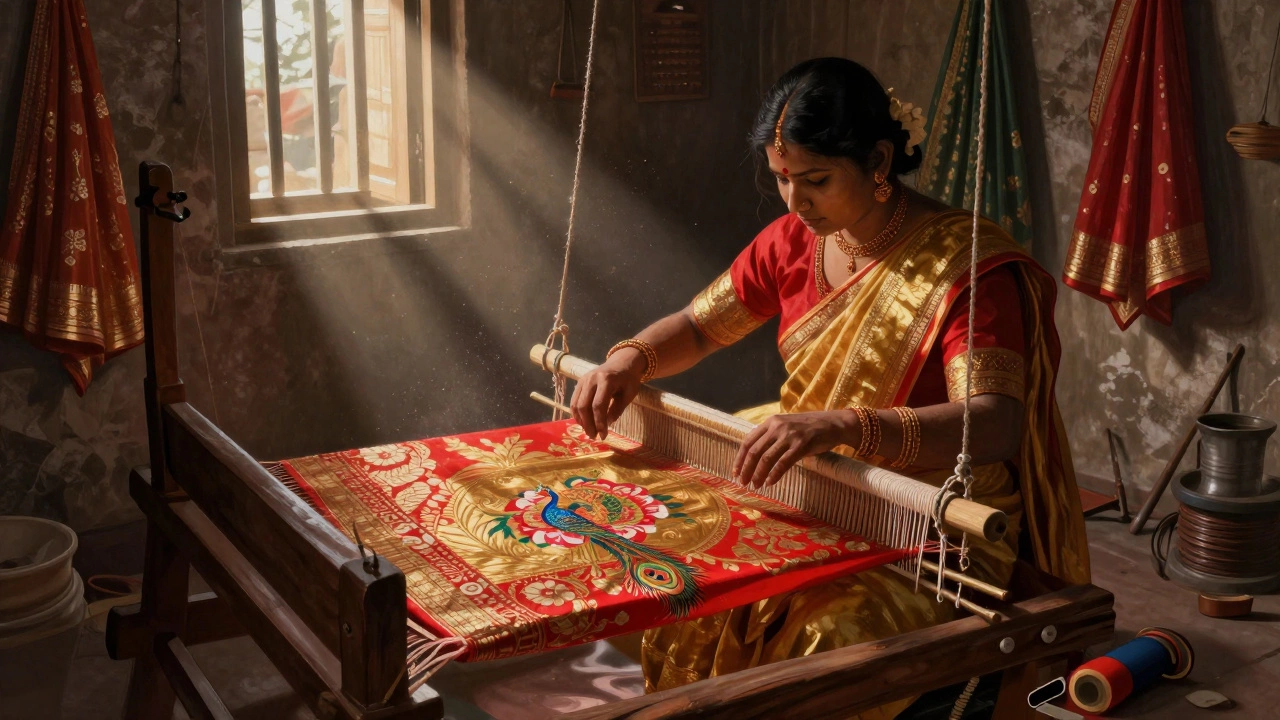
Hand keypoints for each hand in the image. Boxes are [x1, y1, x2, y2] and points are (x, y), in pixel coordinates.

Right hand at [570, 349, 644, 439]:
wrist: (622, 362)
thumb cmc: (628, 379)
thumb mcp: (628, 394)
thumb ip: (617, 409)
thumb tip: (607, 424)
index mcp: (606, 380)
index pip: (598, 405)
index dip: (599, 422)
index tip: (603, 435)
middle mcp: (591, 379)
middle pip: (584, 406)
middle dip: (588, 424)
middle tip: (594, 436)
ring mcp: (583, 380)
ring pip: (576, 404)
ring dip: (581, 421)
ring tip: (590, 431)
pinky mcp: (579, 382)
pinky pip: (574, 401)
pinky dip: (578, 414)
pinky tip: (585, 422)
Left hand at [733, 411, 857, 488]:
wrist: (832, 423)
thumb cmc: (808, 428)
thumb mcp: (785, 426)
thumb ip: (770, 436)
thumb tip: (753, 455)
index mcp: (770, 422)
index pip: (748, 441)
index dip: (740, 459)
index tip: (735, 472)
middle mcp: (777, 427)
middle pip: (754, 451)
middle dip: (746, 470)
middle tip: (744, 483)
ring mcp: (789, 435)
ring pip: (766, 458)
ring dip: (758, 475)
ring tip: (756, 485)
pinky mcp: (802, 445)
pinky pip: (783, 463)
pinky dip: (774, 475)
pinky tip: (770, 483)